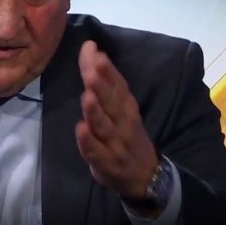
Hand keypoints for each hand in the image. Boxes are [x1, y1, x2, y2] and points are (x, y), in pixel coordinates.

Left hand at [75, 40, 158, 199]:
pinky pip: (96, 152)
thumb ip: (104, 80)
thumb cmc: (125, 133)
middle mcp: (124, 123)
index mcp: (127, 107)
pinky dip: (88, 142)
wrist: (144, 176)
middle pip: (112, 103)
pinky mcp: (106, 163)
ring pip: (104, 126)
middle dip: (103, 86)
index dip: (106, 68)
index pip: (118, 84)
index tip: (94, 50)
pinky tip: (80, 129)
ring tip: (87, 97)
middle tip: (92, 71)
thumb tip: (91, 48)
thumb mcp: (119, 107)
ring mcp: (115, 143)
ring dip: (95, 112)